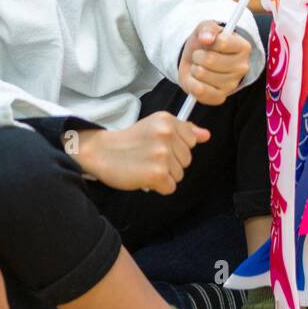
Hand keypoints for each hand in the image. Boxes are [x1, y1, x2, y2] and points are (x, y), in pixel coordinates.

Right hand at [73, 113, 209, 193]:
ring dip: (163, 175)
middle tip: (148, 156)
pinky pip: (170, 187)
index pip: (191, 140)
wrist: (101, 152)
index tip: (157, 145)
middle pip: (187, 160)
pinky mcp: (157, 173)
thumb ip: (183, 130)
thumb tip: (206, 135)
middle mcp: (166, 134)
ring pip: (179, 174)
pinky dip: (158, 187)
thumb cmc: (128, 142)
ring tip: (144, 165)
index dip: (175, 147)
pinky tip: (143, 176)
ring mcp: (162, 154)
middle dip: (170, 163)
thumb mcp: (155, 127)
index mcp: (167, 120)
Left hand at [178, 20, 250, 104]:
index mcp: (243, 47)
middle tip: (200, 55)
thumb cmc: (205, 43)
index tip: (208, 41)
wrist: (196, 61)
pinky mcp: (220, 97)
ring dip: (194, 68)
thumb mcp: (206, 28)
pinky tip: (197, 79)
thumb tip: (206, 38)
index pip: (222, 43)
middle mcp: (242, 67)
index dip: (208, 40)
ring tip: (199, 66)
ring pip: (202, 74)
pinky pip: (199, 90)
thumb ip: (207, 28)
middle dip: (198, 55)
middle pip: (210, 60)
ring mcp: (232, 84)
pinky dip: (192, 83)